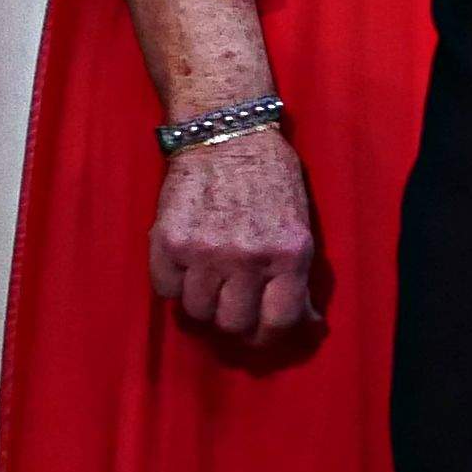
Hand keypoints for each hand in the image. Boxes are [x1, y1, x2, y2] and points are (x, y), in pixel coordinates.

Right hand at [150, 131, 323, 339]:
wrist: (225, 134)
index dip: (272, 337)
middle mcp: (246, 258)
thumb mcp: (299, 226)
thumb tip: (306, 324)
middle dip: (237, 323)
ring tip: (211, 284)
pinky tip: (187, 268)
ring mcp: (203, 251)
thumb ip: (298, 275)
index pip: (280, 321)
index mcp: (288, 254)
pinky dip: (175, 286)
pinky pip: (165, 290)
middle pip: (234, 324)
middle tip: (235, 310)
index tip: (266, 335)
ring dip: (204, 305)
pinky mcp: (166, 241)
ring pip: (198, 312)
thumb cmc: (270, 178)